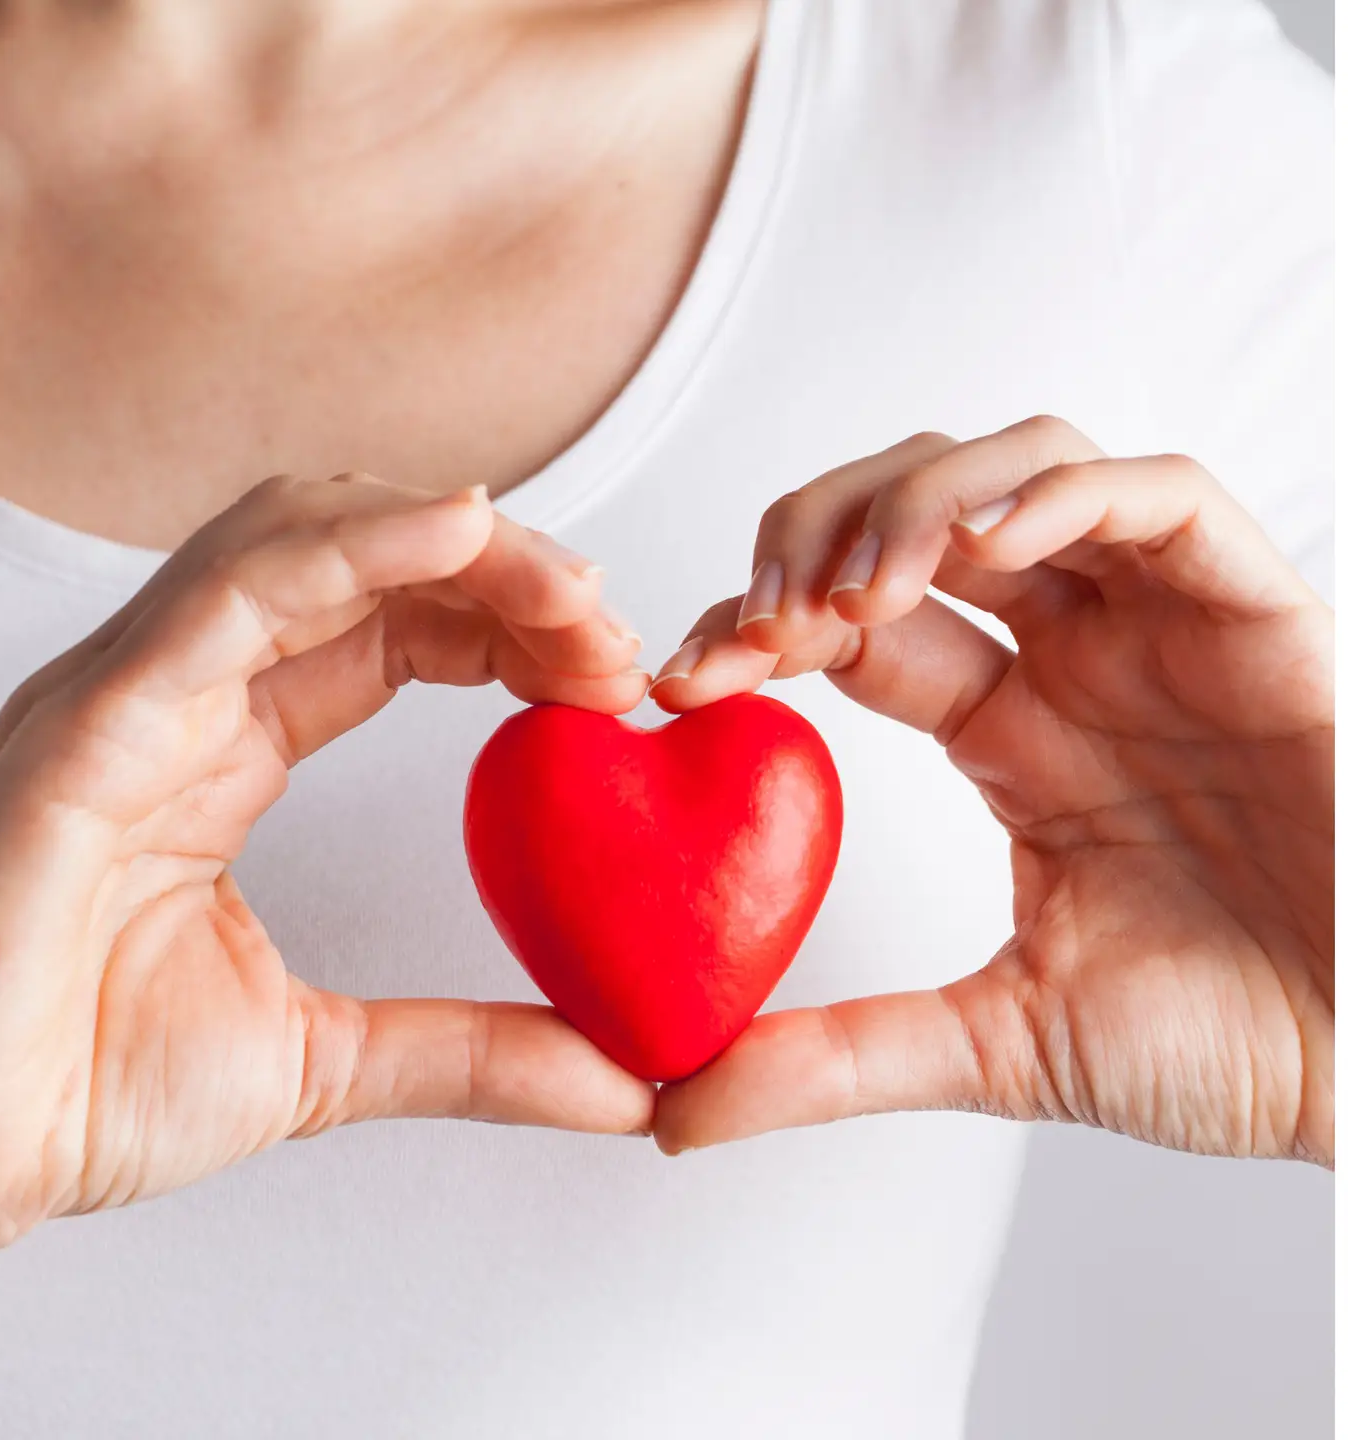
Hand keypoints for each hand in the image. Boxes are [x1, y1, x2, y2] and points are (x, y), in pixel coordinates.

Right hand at [0, 476, 655, 1279]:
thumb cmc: (82, 1090)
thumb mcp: (328, 1062)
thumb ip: (474, 1052)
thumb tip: (627, 1084)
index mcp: (222, 746)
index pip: (387, 627)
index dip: (506, 624)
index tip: (613, 677)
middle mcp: (175, 692)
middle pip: (356, 559)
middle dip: (499, 568)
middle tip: (612, 631)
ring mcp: (122, 693)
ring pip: (291, 536)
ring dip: (445, 539)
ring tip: (563, 584)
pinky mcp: (83, 725)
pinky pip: (222, 596)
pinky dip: (344, 548)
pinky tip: (455, 533)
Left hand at [649, 419, 1333, 1164]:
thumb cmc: (1237, 1044)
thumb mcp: (998, 1045)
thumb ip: (836, 1056)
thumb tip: (672, 1110)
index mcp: (1009, 731)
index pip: (850, 626)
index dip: (755, 628)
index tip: (679, 682)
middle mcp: (1075, 658)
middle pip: (913, 515)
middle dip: (812, 541)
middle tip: (758, 623)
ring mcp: (1163, 627)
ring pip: (1020, 472)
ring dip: (916, 504)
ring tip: (855, 589)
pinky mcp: (1259, 616)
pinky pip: (1165, 497)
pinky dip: (1063, 492)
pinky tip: (984, 545)